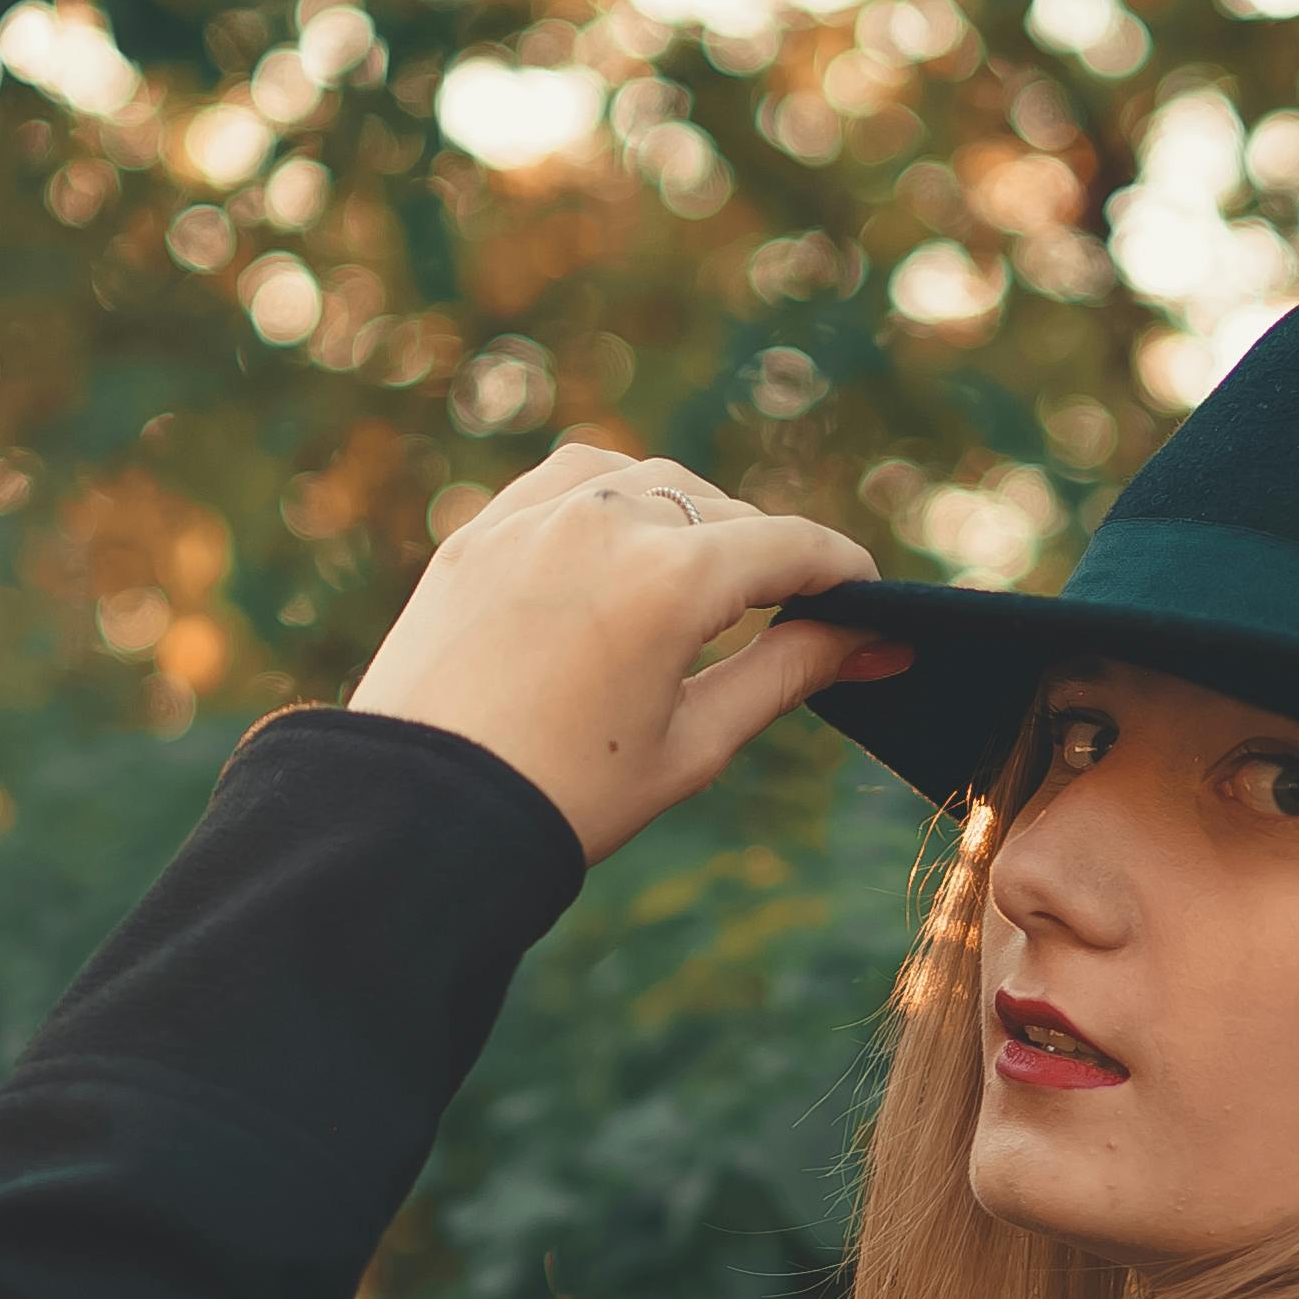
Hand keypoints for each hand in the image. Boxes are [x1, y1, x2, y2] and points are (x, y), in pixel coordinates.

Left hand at [345, 445, 913, 868]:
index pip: (791, 547)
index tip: (871, 604)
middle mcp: (607, 521)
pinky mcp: (480, 529)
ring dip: (692, 518)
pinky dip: (614, 502)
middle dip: (768, 558)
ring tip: (705, 586)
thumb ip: (791, 674)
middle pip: (726, 512)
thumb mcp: (696, 742)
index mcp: (672, 579)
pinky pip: (569, 482)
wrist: (418, 819)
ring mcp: (534, 515)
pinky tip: (624, 550)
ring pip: (649, 479)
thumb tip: (880, 644)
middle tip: (795, 616)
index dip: (844, 574)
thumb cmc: (567, 798)